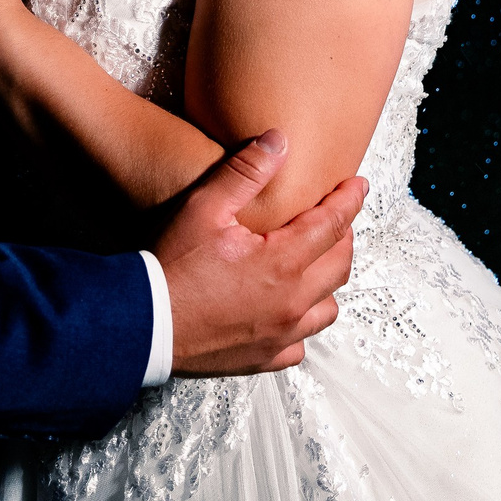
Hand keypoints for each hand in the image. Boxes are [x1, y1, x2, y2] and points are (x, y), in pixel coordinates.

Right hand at [156, 130, 366, 375]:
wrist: (141, 324)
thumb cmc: (170, 267)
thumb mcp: (204, 208)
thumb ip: (245, 172)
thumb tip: (279, 141)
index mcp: (282, 262)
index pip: (334, 223)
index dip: (349, 200)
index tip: (358, 185)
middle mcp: (291, 301)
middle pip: (339, 264)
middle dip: (343, 236)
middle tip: (336, 218)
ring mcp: (280, 335)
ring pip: (327, 307)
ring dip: (328, 281)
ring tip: (316, 262)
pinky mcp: (263, 358)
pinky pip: (300, 344)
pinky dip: (302, 324)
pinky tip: (289, 311)